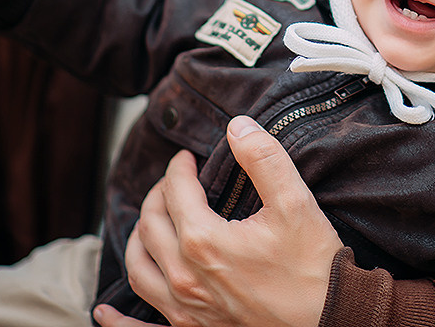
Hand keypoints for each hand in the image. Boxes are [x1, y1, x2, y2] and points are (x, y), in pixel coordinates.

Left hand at [122, 115, 343, 326]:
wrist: (331, 321)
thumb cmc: (314, 268)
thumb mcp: (295, 203)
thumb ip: (264, 158)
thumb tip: (237, 126)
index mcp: (204, 242)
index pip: (175, 192)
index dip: (179, 168)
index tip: (188, 158)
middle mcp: (185, 278)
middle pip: (151, 225)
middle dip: (159, 195)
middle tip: (175, 182)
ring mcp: (184, 311)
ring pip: (138, 268)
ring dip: (139, 239)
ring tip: (152, 223)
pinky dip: (117, 320)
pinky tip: (103, 312)